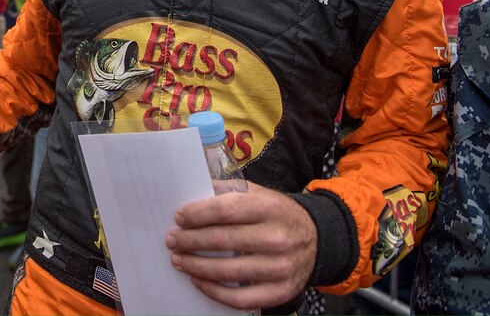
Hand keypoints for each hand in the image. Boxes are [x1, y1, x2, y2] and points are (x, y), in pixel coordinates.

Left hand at [164, 182, 316, 310]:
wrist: (317, 239)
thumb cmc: (276, 214)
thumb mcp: (258, 193)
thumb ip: (226, 190)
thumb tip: (190, 192)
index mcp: (270, 207)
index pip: (224, 210)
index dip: (197, 214)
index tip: (179, 218)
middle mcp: (278, 237)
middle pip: (222, 241)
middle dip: (189, 241)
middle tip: (172, 240)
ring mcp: (281, 268)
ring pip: (227, 271)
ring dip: (196, 266)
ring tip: (178, 260)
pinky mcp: (281, 291)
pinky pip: (240, 298)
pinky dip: (214, 291)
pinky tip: (198, 280)